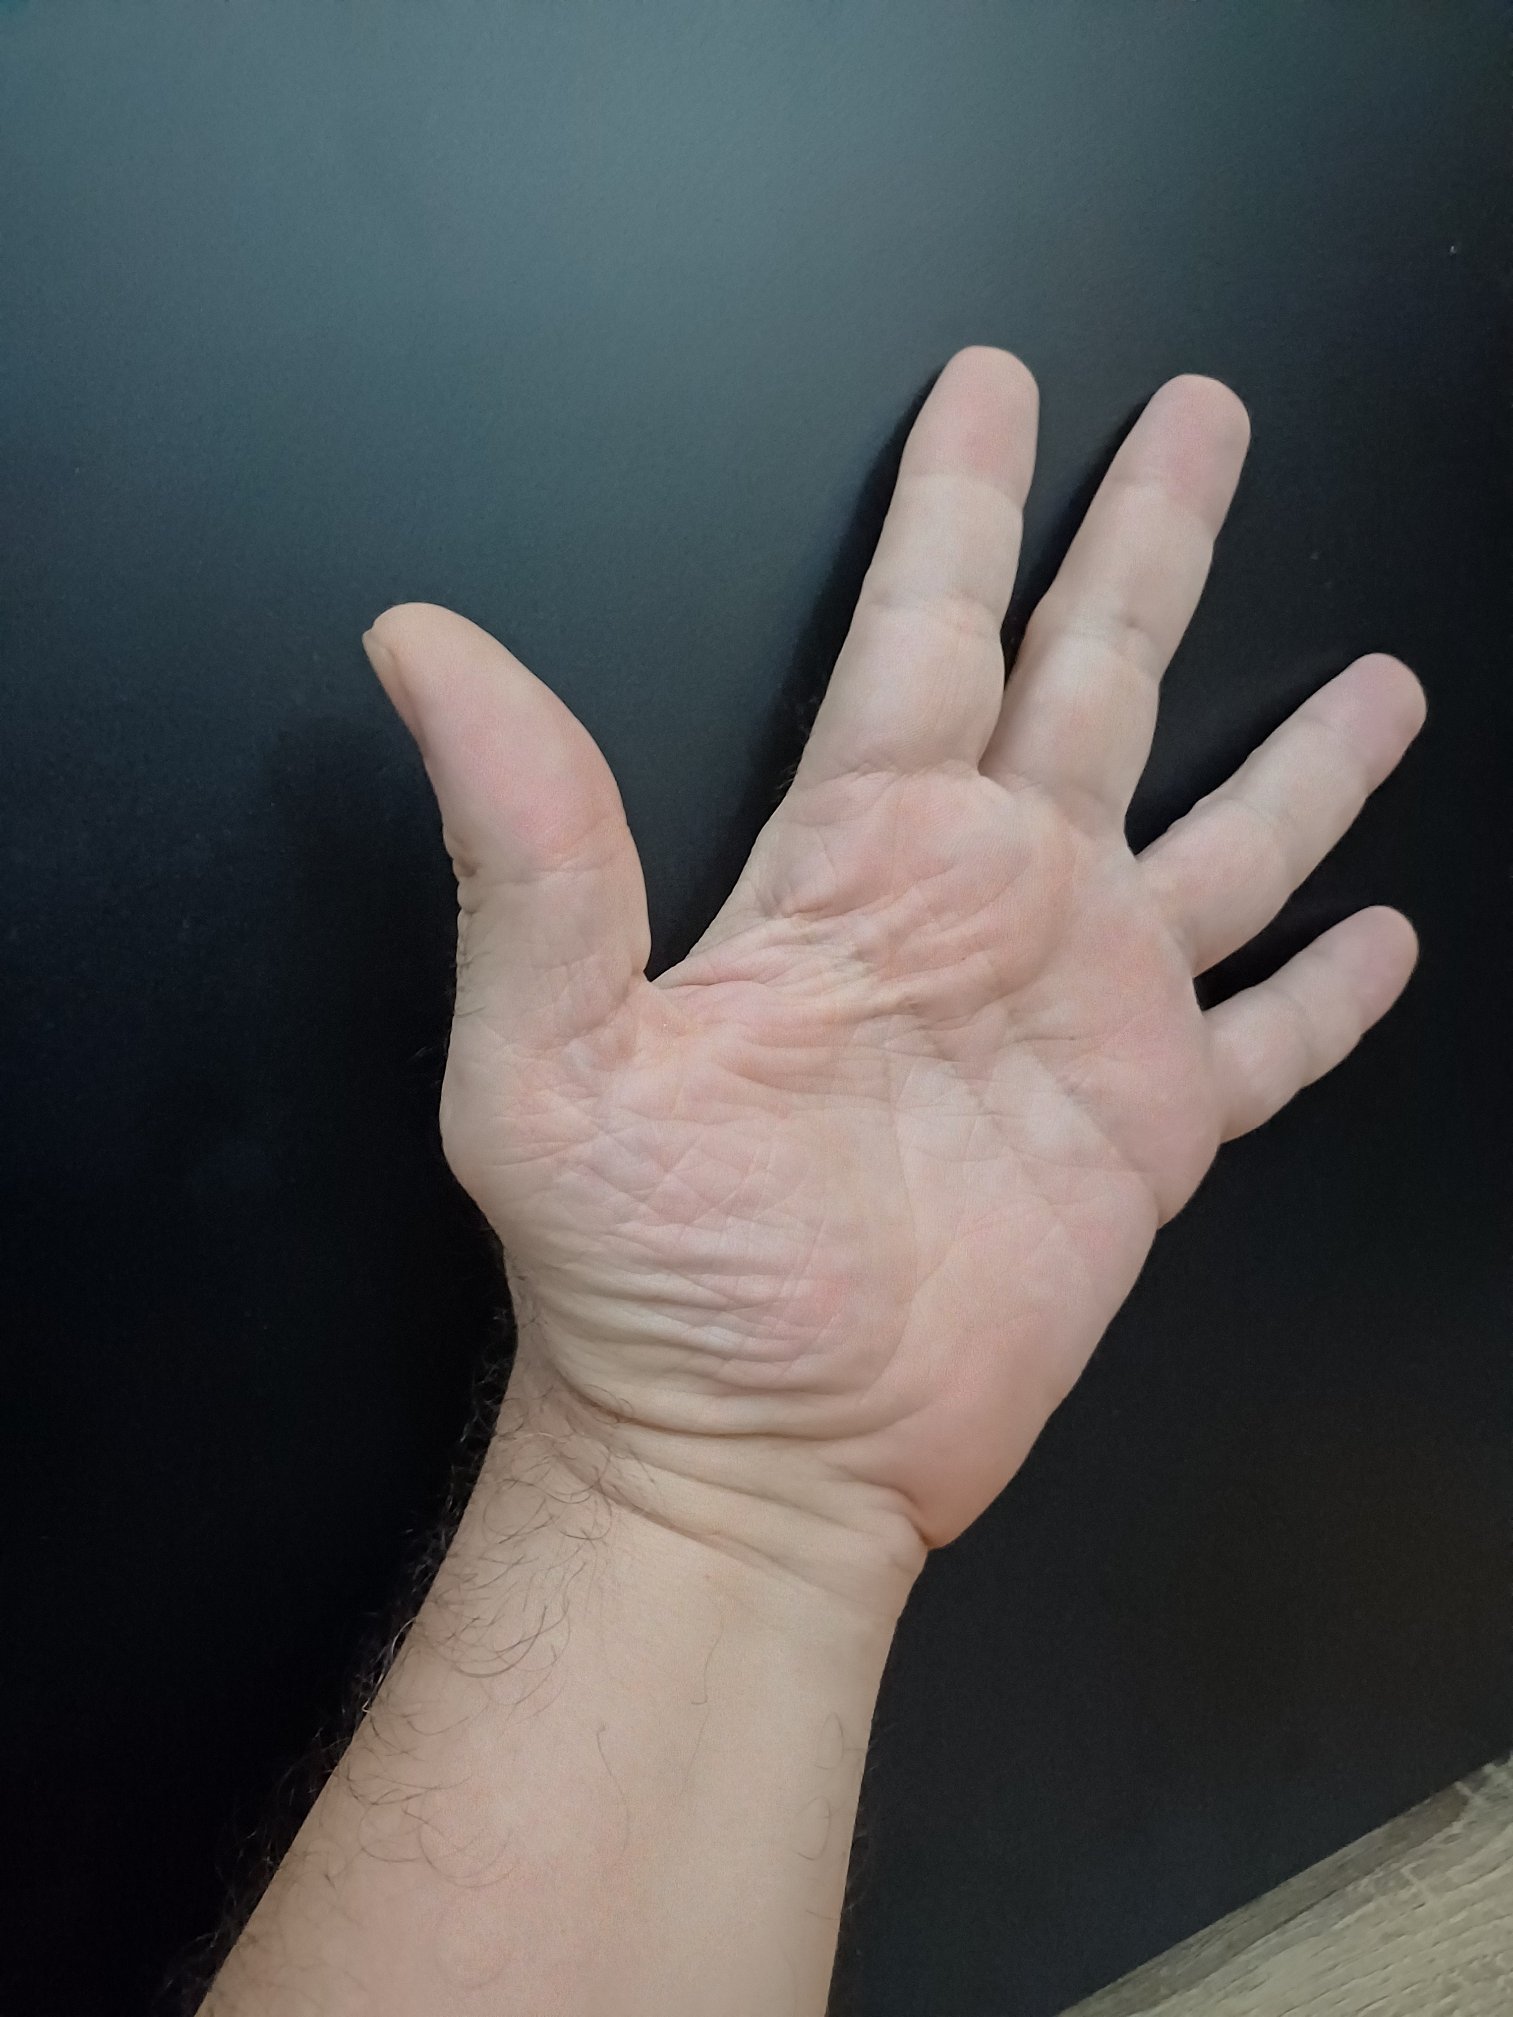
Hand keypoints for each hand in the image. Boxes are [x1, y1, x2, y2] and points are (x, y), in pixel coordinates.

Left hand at [362, 347, 1423, 1606]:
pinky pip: (1264, 1045)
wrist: (752, 1453)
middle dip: (1147, 544)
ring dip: (1295, 758)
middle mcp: (977, 909)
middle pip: (1089, 680)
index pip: (918, 633)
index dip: (959, 506)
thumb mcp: (551, 1051)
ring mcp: (1073, 1016)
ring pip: (1215, 841)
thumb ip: (527, 843)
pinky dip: (1325, 995)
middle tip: (1201, 421)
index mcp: (851, 863)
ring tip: (1378, 675)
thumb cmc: (645, 1276)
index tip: (993, 389)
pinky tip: (1382, 935)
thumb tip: (421, 648)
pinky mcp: (1145, 1138)